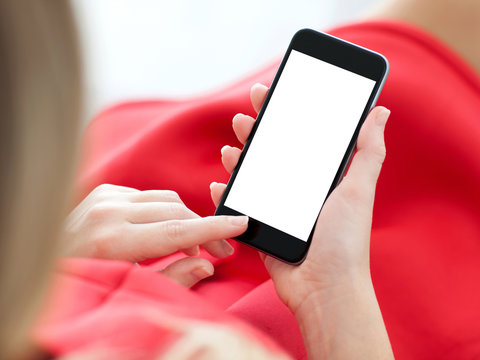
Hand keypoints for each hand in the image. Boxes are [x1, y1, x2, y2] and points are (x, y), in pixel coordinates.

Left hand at [63, 184, 247, 286]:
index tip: (240, 224)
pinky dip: (162, 212)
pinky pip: (148, 196)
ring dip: (184, 220)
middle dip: (204, 229)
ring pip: (166, 198)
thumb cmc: (80, 287)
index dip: (213, 228)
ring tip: (189, 247)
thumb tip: (205, 264)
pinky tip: (160, 233)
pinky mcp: (103, 191)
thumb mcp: (124, 295)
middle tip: (220, 251)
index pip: (177, 230)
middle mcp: (108, 212)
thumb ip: (171, 280)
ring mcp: (103, 197)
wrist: (41, 267)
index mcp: (112, 241)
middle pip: (177, 210)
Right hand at [211, 83, 392, 358]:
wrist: (325, 288)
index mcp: (321, 178)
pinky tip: (220, 183)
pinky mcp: (262, 230)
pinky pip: (240, 208)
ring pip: (253, 176)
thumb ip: (368, 149)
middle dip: (257, 130)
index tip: (272, 91)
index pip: (300, 137)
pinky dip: (226, 196)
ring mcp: (278, 210)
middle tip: (246, 113)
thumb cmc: (346, 240)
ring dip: (239, 158)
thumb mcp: (359, 188)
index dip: (285, 113)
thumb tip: (380, 110)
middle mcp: (298, 191)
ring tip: (231, 147)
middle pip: (273, 152)